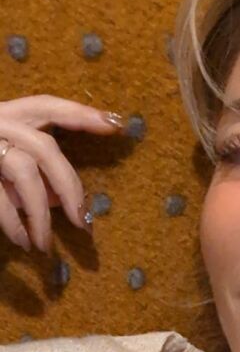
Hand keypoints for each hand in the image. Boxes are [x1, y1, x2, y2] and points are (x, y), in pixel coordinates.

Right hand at [0, 95, 123, 253]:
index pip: (46, 106)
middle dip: (69, 185)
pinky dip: (14, 223)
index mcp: (3, 114)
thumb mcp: (1, 157)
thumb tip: (63, 201)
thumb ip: (30, 171)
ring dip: (40, 214)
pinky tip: (24, 242)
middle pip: (44, 147)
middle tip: (84, 222)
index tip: (115, 124)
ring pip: (23, 172)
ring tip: (45, 245)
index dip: (79, 113)